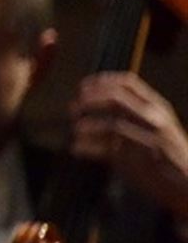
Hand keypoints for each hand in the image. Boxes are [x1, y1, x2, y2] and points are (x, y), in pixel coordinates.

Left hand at [69, 71, 187, 222]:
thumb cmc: (168, 156)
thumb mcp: (155, 127)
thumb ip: (130, 116)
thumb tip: (91, 108)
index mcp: (157, 106)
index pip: (128, 82)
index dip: (101, 81)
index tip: (83, 87)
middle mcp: (155, 118)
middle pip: (116, 97)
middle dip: (89, 100)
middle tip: (73, 108)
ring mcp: (150, 138)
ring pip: (112, 124)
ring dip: (87, 126)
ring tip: (76, 130)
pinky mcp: (142, 160)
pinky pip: (108, 151)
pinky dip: (88, 148)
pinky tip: (77, 149)